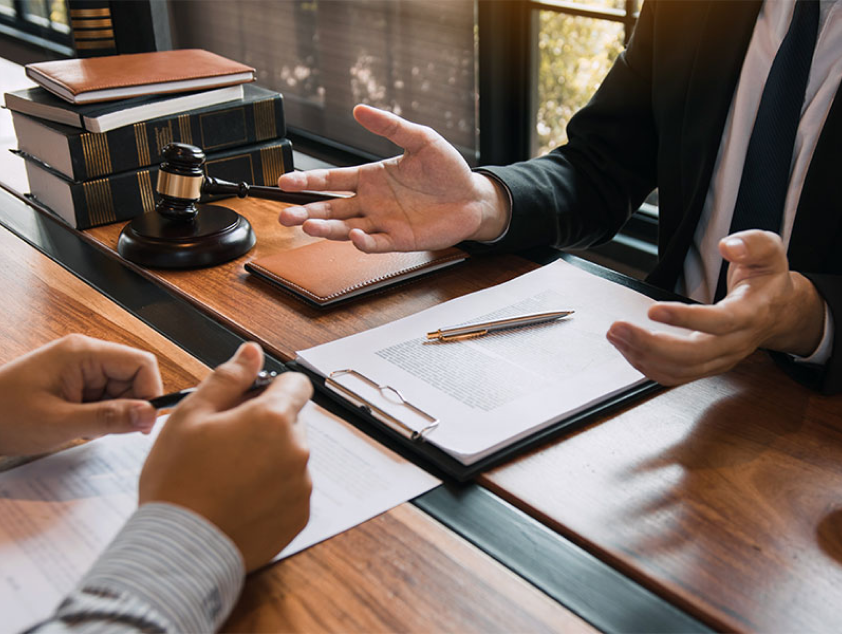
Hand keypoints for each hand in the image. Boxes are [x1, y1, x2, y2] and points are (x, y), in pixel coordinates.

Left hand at [0, 334, 161, 454]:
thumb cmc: (4, 417)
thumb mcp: (60, 423)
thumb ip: (109, 418)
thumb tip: (150, 415)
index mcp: (83, 353)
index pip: (141, 363)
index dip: (150, 392)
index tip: (143, 422)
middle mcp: (85, 354)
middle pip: (133, 376)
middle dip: (129, 405)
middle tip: (110, 430)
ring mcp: (79, 367)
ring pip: (121, 388)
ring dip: (113, 412)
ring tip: (85, 428)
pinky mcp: (74, 381)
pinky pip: (104, 395)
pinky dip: (100, 414)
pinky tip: (79, 425)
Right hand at [139, 343, 312, 571]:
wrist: (178, 548)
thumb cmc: (178, 481)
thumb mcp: (191, 415)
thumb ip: (229, 377)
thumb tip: (251, 351)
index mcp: (274, 418)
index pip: (297, 384)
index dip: (273, 388)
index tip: (251, 401)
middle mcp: (297, 450)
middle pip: (292, 422)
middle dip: (266, 426)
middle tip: (226, 444)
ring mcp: (301, 485)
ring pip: (291, 457)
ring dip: (269, 459)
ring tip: (227, 478)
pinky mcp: (299, 516)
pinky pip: (291, 491)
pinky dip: (272, 491)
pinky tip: (238, 500)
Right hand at [277, 104, 509, 251]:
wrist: (472, 197)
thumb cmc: (446, 169)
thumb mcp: (420, 139)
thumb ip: (390, 126)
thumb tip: (359, 110)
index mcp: (370, 177)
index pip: (331, 179)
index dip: (307, 181)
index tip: (284, 182)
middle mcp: (371, 202)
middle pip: (330, 207)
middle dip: (306, 210)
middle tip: (284, 215)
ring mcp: (383, 222)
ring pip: (346, 228)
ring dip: (326, 228)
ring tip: (307, 225)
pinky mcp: (399, 239)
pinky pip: (376, 243)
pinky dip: (364, 241)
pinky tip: (355, 236)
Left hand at [606, 230, 824, 385]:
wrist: (779, 312)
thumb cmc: (768, 280)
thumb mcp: (770, 251)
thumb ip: (753, 244)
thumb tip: (728, 246)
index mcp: (751, 314)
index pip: (719, 323)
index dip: (686, 319)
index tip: (652, 310)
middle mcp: (736, 344)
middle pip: (692, 356)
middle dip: (649, 345)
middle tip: (617, 327)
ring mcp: (721, 359)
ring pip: (680, 371)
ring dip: (642, 356)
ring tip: (615, 335)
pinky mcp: (707, 366)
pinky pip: (675, 375)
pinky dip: (647, 365)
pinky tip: (627, 347)